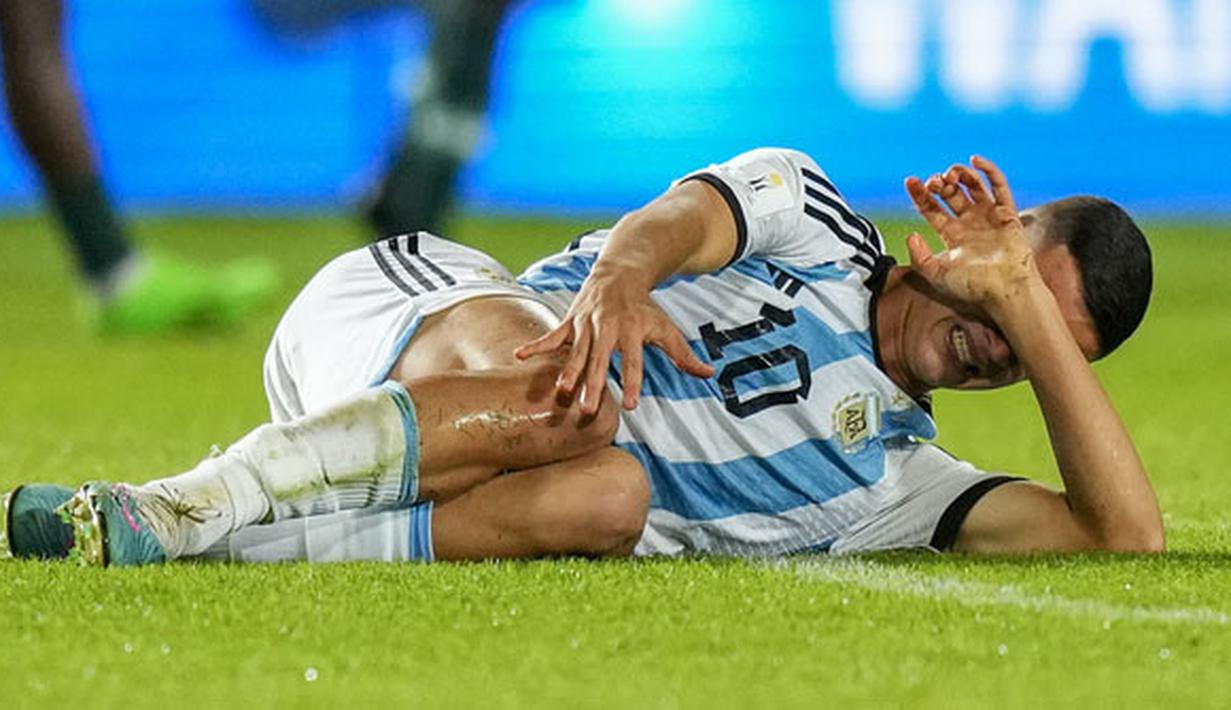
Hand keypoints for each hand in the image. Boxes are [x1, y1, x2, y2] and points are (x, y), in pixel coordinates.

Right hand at [515, 262, 713, 413]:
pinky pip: (552, 335)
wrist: (619, 273)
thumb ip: (683, 354)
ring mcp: (586, 323)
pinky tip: (519, 356)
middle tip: (587, 408)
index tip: (629, 405)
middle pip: (600, 360)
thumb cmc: (644, 308)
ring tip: (560, 391)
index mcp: (632, 330)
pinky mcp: (570, 320)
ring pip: (575, 351)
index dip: (632, 382)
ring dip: (567, 371)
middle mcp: (608, 327)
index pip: (634, 361)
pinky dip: (536, 345)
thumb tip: (709, 374)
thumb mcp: (666, 328)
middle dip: (593, 383)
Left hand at [903, 156, 1041, 315]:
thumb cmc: (972, 286)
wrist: (1004, 289)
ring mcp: (989, 217)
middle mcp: (970, 224)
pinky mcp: (1008, 213)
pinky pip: (999, 186)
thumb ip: (919, 257)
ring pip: (973, 186)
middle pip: (951, 195)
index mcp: (952, 236)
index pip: (932, 210)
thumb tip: (911, 235)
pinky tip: (974, 160)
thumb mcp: (936, 274)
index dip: (920, 194)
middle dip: (940, 184)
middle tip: (934, 181)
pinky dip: (989, 170)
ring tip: (950, 174)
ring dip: (960, 175)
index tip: (910, 180)